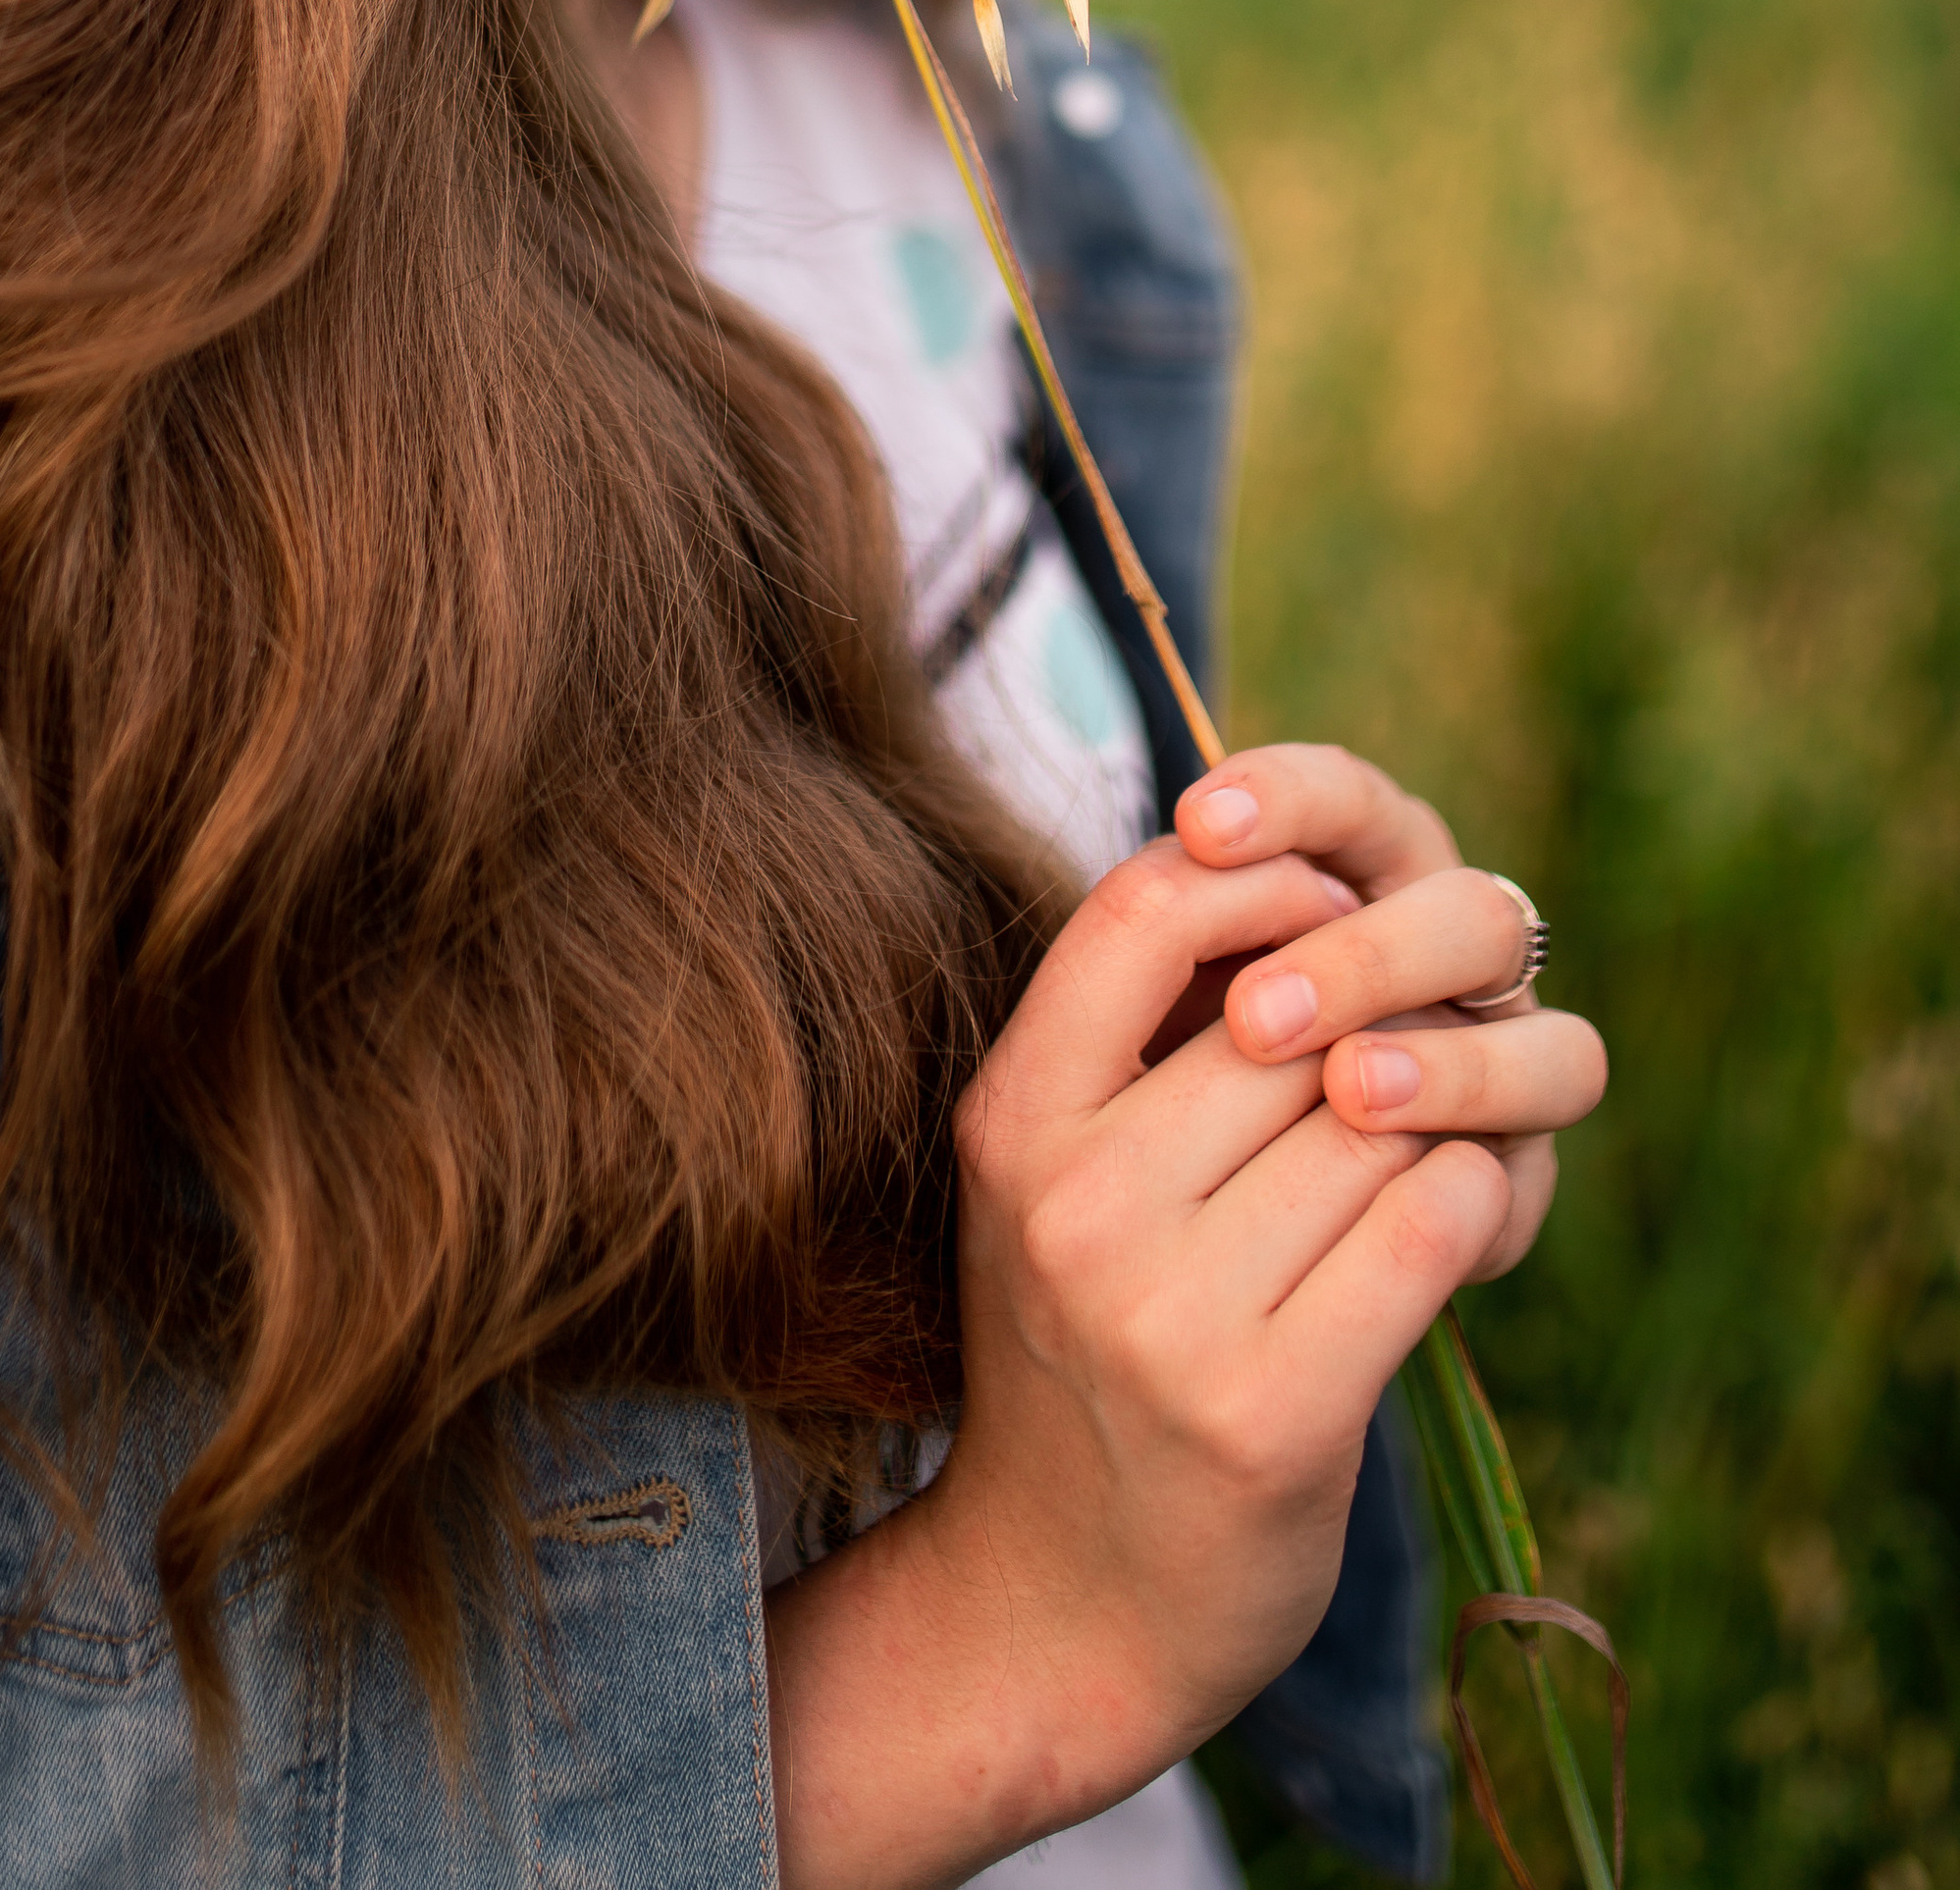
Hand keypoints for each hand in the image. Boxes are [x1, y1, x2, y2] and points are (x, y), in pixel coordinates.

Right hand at [764, 746, 1607, 1889]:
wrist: (1056, 1605)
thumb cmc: (1080, 1350)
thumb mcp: (1049, 1178)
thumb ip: (1136, 1040)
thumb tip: (1296, 871)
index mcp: (1009, 1123)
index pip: (1140, 911)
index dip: (1259, 881)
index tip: (1319, 912)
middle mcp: (1074, 1207)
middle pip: (1293, 1018)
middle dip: (1374, 1024)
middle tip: (1401, 1060)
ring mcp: (1170, 1316)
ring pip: (1378, 1116)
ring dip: (1434, 1121)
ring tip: (1419, 1153)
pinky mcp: (1276, 1412)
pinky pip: (1430, 1226)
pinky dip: (1468, 1203)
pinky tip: (1447, 1223)